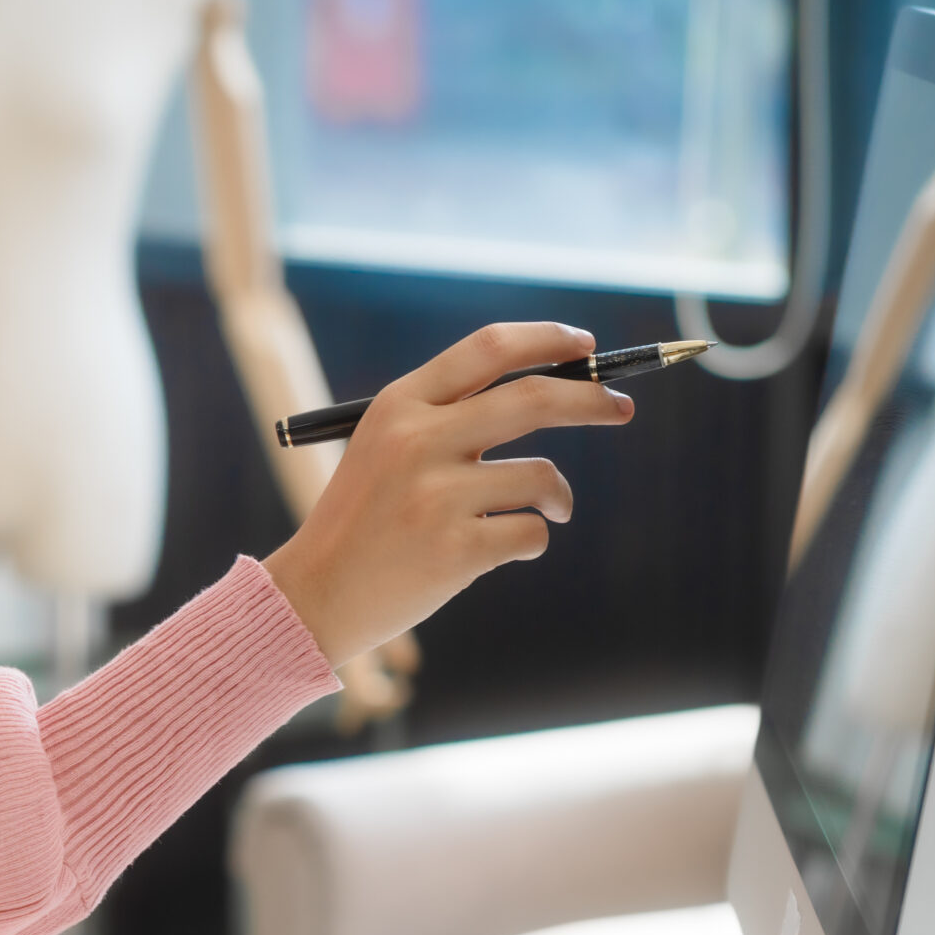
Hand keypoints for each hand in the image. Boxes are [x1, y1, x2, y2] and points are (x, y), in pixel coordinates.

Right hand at [261, 322, 634, 665]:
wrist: (316, 594)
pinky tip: (505, 549)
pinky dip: (533, 540)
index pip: (490, 349)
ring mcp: (437, 497)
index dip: (548, 340)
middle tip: (619, 407)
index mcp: (399, 405)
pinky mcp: (456, 550)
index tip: (585, 346)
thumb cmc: (363, 519)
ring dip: (558, 496)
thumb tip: (551, 390)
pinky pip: (531, 532)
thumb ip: (448, 414)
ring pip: (542, 476)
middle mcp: (418, 441)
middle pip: (534, 398)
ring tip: (549, 511)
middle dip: (591, 398)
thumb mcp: (384, 446)